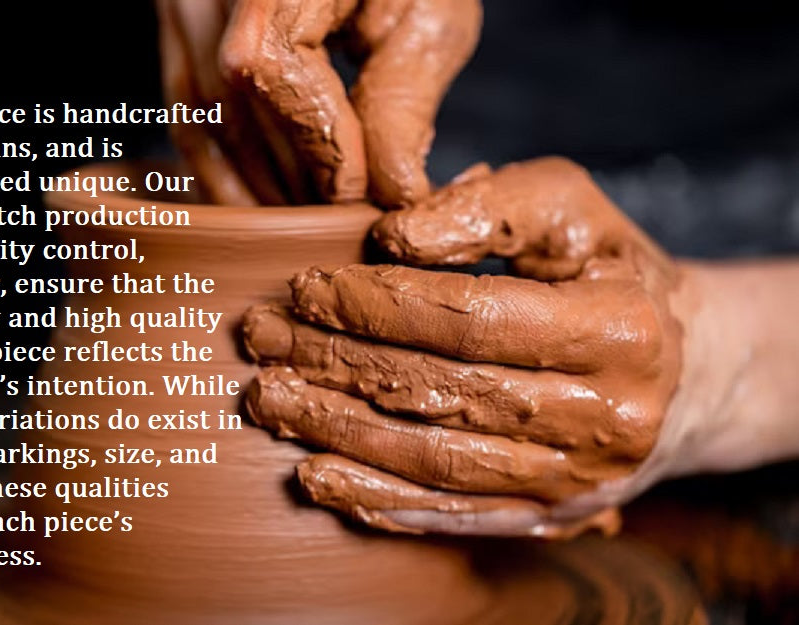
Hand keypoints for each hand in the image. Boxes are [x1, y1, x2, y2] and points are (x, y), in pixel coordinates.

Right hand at [156, 0, 481, 206]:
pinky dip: (220, 162)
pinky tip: (259, 200)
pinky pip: (185, 104)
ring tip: (301, 225)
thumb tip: (391, 193)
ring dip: (249, 184)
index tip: (352, 194)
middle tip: (334, 228)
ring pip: (200, 112)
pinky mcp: (181, 23)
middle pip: (229, 97)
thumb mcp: (428, 12)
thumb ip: (403, 97)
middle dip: (285, 177)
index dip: (313, 142)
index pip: (272, 64)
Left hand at [242, 157, 719, 536]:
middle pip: (444, 392)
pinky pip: (456, 516)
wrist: (685, 368)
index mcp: (620, 329)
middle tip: (261, 340)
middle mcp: (606, 416)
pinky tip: (320, 477)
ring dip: (340, 433)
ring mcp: (579, 480)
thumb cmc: (611, 272)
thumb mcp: (569, 210)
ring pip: (438, 461)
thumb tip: (391, 237)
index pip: (472, 319)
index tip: (305, 286)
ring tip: (268, 401)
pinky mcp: (553, 515)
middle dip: (337, 363)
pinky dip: (382, 500)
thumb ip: (488, 209)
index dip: (377, 305)